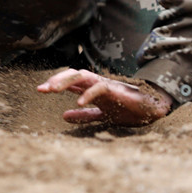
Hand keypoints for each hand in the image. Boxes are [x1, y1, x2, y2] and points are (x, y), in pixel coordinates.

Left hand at [36, 69, 172, 126]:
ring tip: (53, 90)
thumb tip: (63, 116)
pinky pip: (98, 87)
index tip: (40, 90)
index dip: (55, 84)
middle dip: (56, 80)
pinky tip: (78, 103)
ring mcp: (105, 85)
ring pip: (82, 76)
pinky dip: (87, 94)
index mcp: (92, 89)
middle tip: (42, 89)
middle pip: (72, 76)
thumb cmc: (128, 109)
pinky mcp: (115, 90)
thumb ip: (84, 115)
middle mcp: (96, 83)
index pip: (70, 83)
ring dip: (66, 82)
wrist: (150, 109)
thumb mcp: (101, 115)